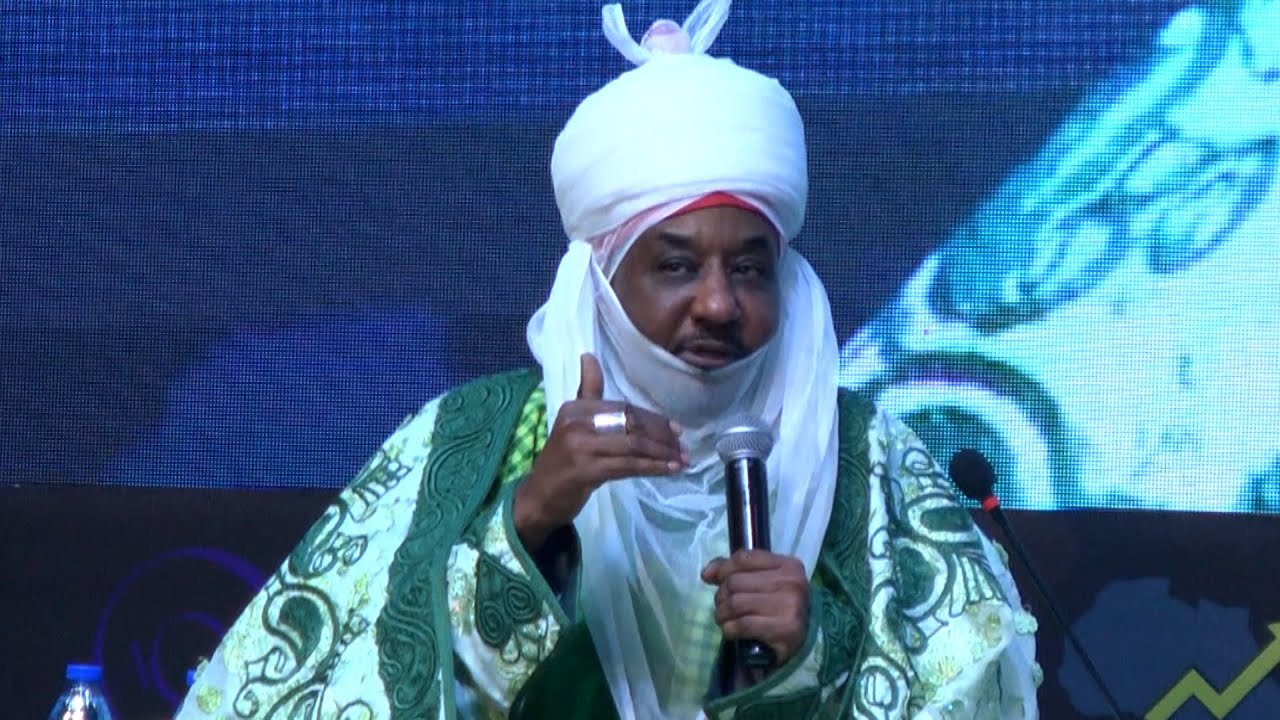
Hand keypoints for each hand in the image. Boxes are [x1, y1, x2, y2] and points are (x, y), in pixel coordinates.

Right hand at [514, 353, 684, 550]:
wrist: (539, 496)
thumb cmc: (562, 460)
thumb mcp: (573, 422)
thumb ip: (587, 392)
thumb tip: (589, 356)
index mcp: (576, 408)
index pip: (624, 408)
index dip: (653, 419)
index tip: (676, 428)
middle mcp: (577, 422)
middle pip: (631, 425)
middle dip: (662, 436)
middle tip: (683, 446)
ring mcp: (580, 447)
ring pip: (633, 446)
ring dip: (662, 454)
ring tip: (681, 460)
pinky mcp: (586, 471)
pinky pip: (628, 466)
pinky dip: (652, 468)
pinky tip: (668, 471)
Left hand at [701, 550, 809, 666]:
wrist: (802, 640)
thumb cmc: (778, 605)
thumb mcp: (763, 580)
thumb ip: (735, 570)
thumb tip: (707, 573)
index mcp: (788, 565)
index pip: (744, 558)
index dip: (723, 569)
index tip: (715, 580)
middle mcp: (791, 583)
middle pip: (735, 582)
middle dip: (722, 596)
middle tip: (724, 606)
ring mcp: (789, 607)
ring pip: (735, 603)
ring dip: (722, 614)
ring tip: (725, 619)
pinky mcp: (783, 630)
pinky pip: (742, 625)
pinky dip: (729, 629)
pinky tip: (732, 631)